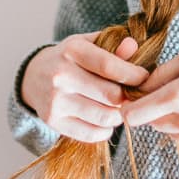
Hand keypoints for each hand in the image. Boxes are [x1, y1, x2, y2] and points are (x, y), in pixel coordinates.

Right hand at [21, 31, 149, 142]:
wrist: (34, 76)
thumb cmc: (71, 58)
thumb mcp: (89, 44)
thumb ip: (113, 45)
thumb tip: (134, 46)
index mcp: (72, 50)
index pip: (110, 66)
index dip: (134, 75)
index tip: (144, 78)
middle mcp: (61, 76)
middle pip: (111, 95)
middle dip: (128, 97)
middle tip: (133, 95)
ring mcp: (56, 101)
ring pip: (104, 117)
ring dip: (119, 115)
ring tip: (119, 106)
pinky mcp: (53, 121)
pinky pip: (91, 134)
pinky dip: (105, 130)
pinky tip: (105, 119)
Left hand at [120, 45, 178, 156]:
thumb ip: (162, 72)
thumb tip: (141, 85)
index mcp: (178, 96)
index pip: (134, 115)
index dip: (129, 107)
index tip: (132, 99)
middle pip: (152, 122)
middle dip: (155, 109)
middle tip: (177, 91)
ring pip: (171, 131)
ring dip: (175, 118)